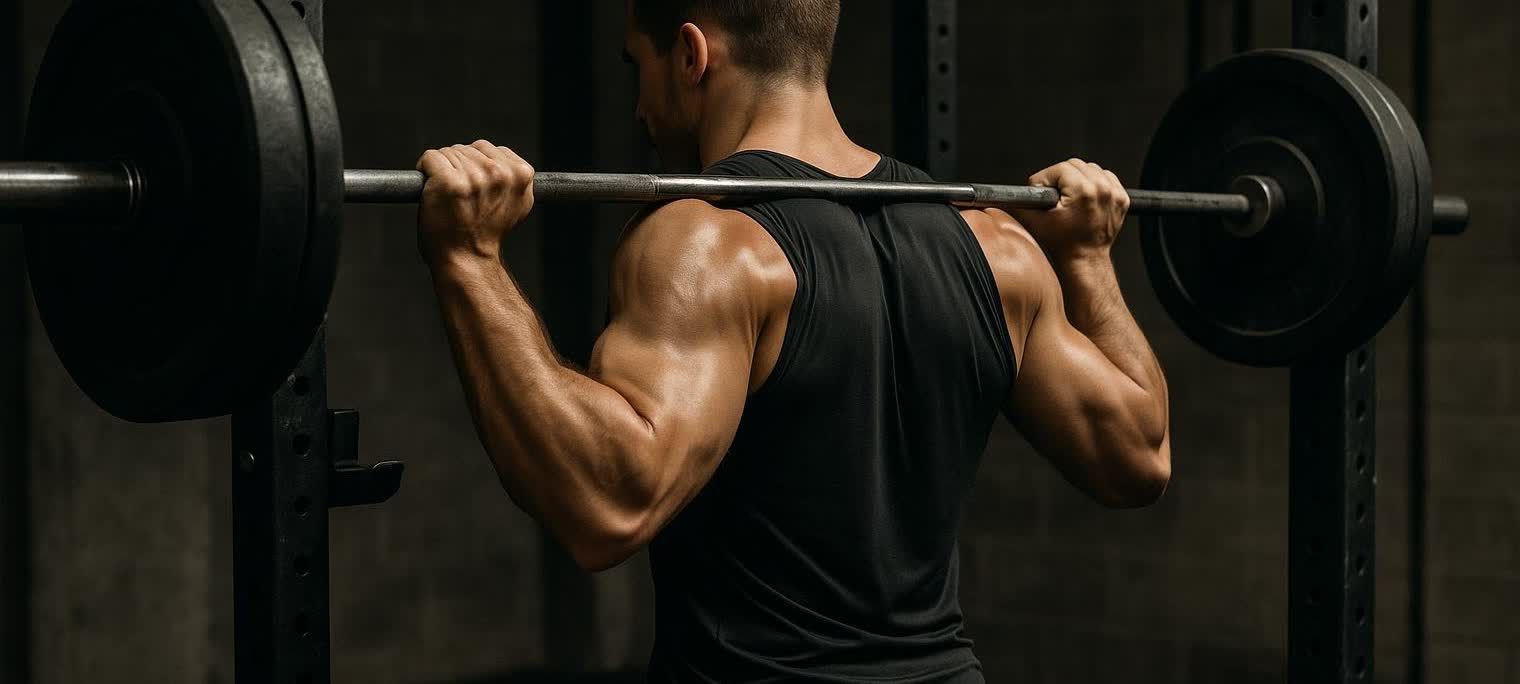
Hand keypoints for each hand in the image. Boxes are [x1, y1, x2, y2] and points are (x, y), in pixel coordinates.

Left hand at [415, 140, 535, 266]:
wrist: (468, 259)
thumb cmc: (485, 236)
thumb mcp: (515, 207)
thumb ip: (514, 183)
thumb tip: (506, 166)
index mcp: (521, 176)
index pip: (493, 150)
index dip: (478, 166)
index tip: (474, 186)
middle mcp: (500, 174)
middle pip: (469, 149)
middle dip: (460, 166)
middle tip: (459, 195)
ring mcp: (474, 178)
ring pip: (449, 152)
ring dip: (443, 169)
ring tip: (448, 196)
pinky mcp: (449, 182)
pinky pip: (431, 158)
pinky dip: (425, 169)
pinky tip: (432, 188)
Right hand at [1010, 158, 1129, 260]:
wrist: (1085, 259)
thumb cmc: (1063, 244)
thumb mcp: (1035, 221)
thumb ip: (1020, 203)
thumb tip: (1006, 195)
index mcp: (1084, 192)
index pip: (1060, 168)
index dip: (1046, 178)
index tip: (1043, 191)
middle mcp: (1102, 190)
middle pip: (1076, 164)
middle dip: (1062, 177)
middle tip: (1056, 195)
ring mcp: (1114, 194)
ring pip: (1091, 168)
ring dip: (1078, 178)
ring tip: (1071, 196)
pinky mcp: (1122, 198)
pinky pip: (1106, 177)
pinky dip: (1095, 183)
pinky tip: (1086, 197)